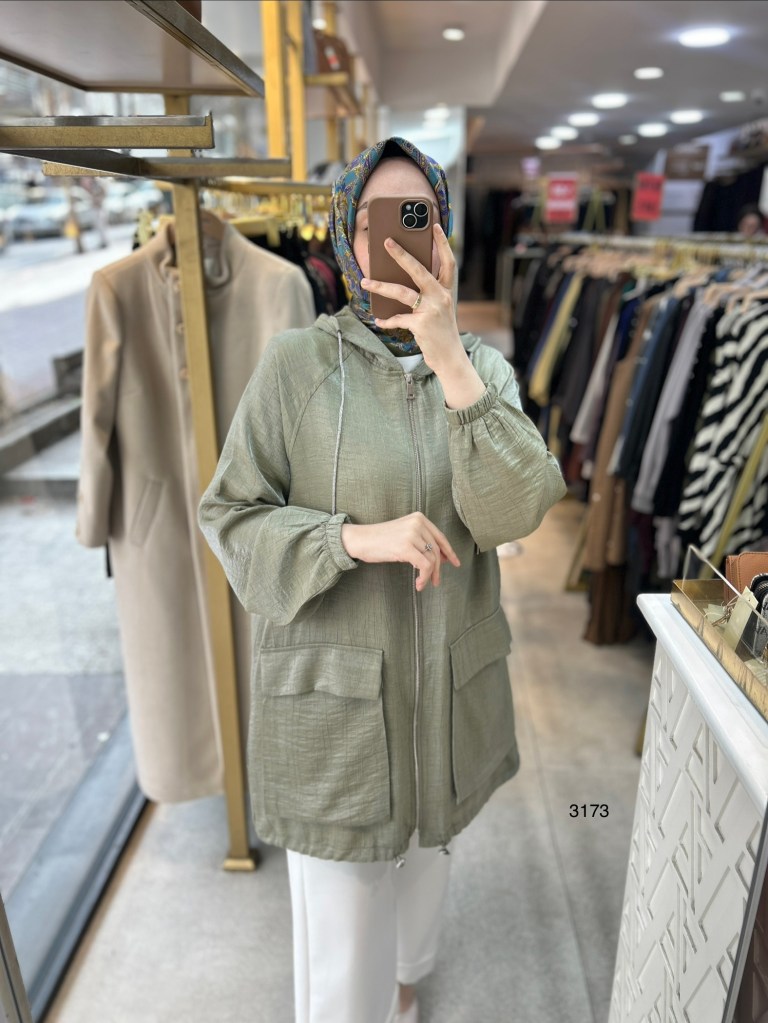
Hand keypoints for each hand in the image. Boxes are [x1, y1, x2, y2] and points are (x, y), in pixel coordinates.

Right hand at [341, 512, 459, 590]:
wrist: (360, 540)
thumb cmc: (380, 540)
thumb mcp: (404, 535)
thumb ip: (422, 541)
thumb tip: (443, 558)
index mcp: (419, 518)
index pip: (440, 537)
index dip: (449, 552)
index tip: (455, 563)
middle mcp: (417, 523)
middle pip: (437, 550)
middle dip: (439, 568)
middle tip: (437, 581)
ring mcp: (412, 534)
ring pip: (431, 559)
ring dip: (429, 576)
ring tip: (423, 584)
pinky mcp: (406, 547)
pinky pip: (424, 566)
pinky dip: (424, 577)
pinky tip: (419, 584)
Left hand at [360, 224, 464, 373]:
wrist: (450, 357)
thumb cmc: (442, 331)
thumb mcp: (441, 308)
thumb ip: (430, 292)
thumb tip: (403, 278)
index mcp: (448, 290)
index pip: (448, 261)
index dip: (443, 243)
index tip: (436, 226)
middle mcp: (441, 296)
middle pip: (419, 270)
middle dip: (401, 255)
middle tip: (386, 242)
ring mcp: (432, 310)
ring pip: (401, 292)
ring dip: (380, 287)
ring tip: (365, 282)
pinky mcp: (421, 324)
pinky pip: (398, 318)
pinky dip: (387, 320)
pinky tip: (379, 320)